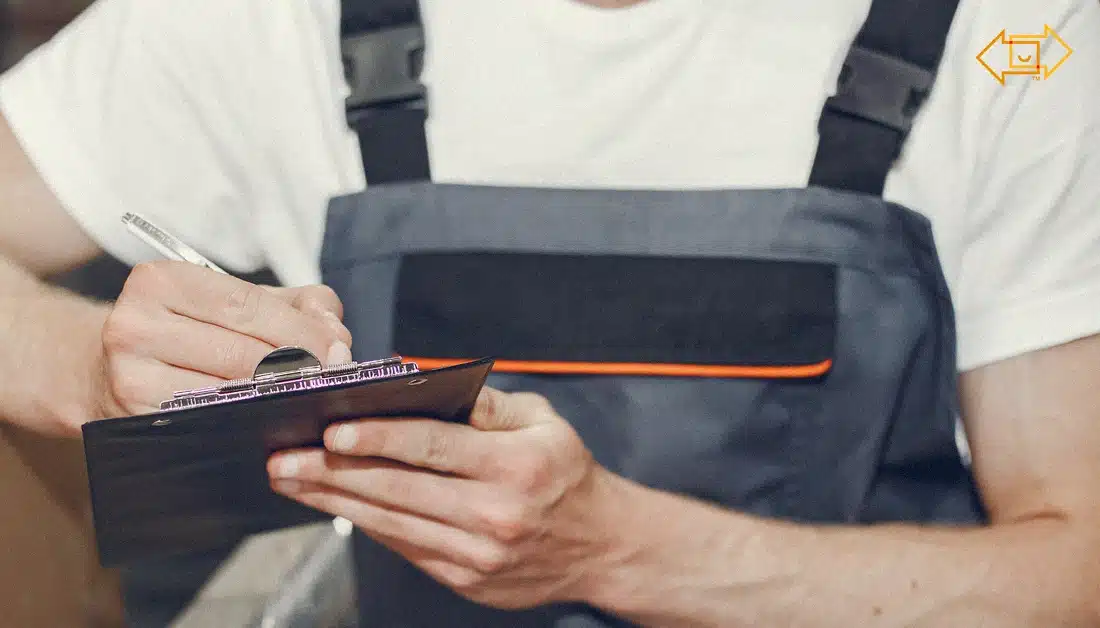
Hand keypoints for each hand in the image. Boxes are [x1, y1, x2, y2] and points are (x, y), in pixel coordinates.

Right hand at [97, 261, 352, 417]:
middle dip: (298, 367)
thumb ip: (297, 304)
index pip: (248, 305)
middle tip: (331, 377)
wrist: (104, 369)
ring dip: (279, 398)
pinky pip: (210, 422)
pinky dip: (249, 421)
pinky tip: (272, 417)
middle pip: (243, 352)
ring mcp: (129, 376)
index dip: (301, 330)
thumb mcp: (237, 300)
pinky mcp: (135, 419)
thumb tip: (335, 334)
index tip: (339, 351)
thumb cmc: (190, 328)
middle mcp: (135, 325)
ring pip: (230, 393)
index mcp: (161, 281)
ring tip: (308, 396)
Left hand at [267, 388, 624, 609]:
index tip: (331, 427)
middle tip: (284, 457)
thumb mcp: (541, 420)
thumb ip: (484, 403)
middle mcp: (495, 513)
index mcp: (516, 465)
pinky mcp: (465, 579)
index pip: (433, 447)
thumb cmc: (565, 471)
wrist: (601, 546)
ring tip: (292, 479)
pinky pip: (404, 547)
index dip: (379, 437)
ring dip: (334, 501)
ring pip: (391, 523)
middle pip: (399, 490)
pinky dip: (366, 524)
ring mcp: (478, 554)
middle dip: (333, 472)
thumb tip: (421, 382)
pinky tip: (334, 504)